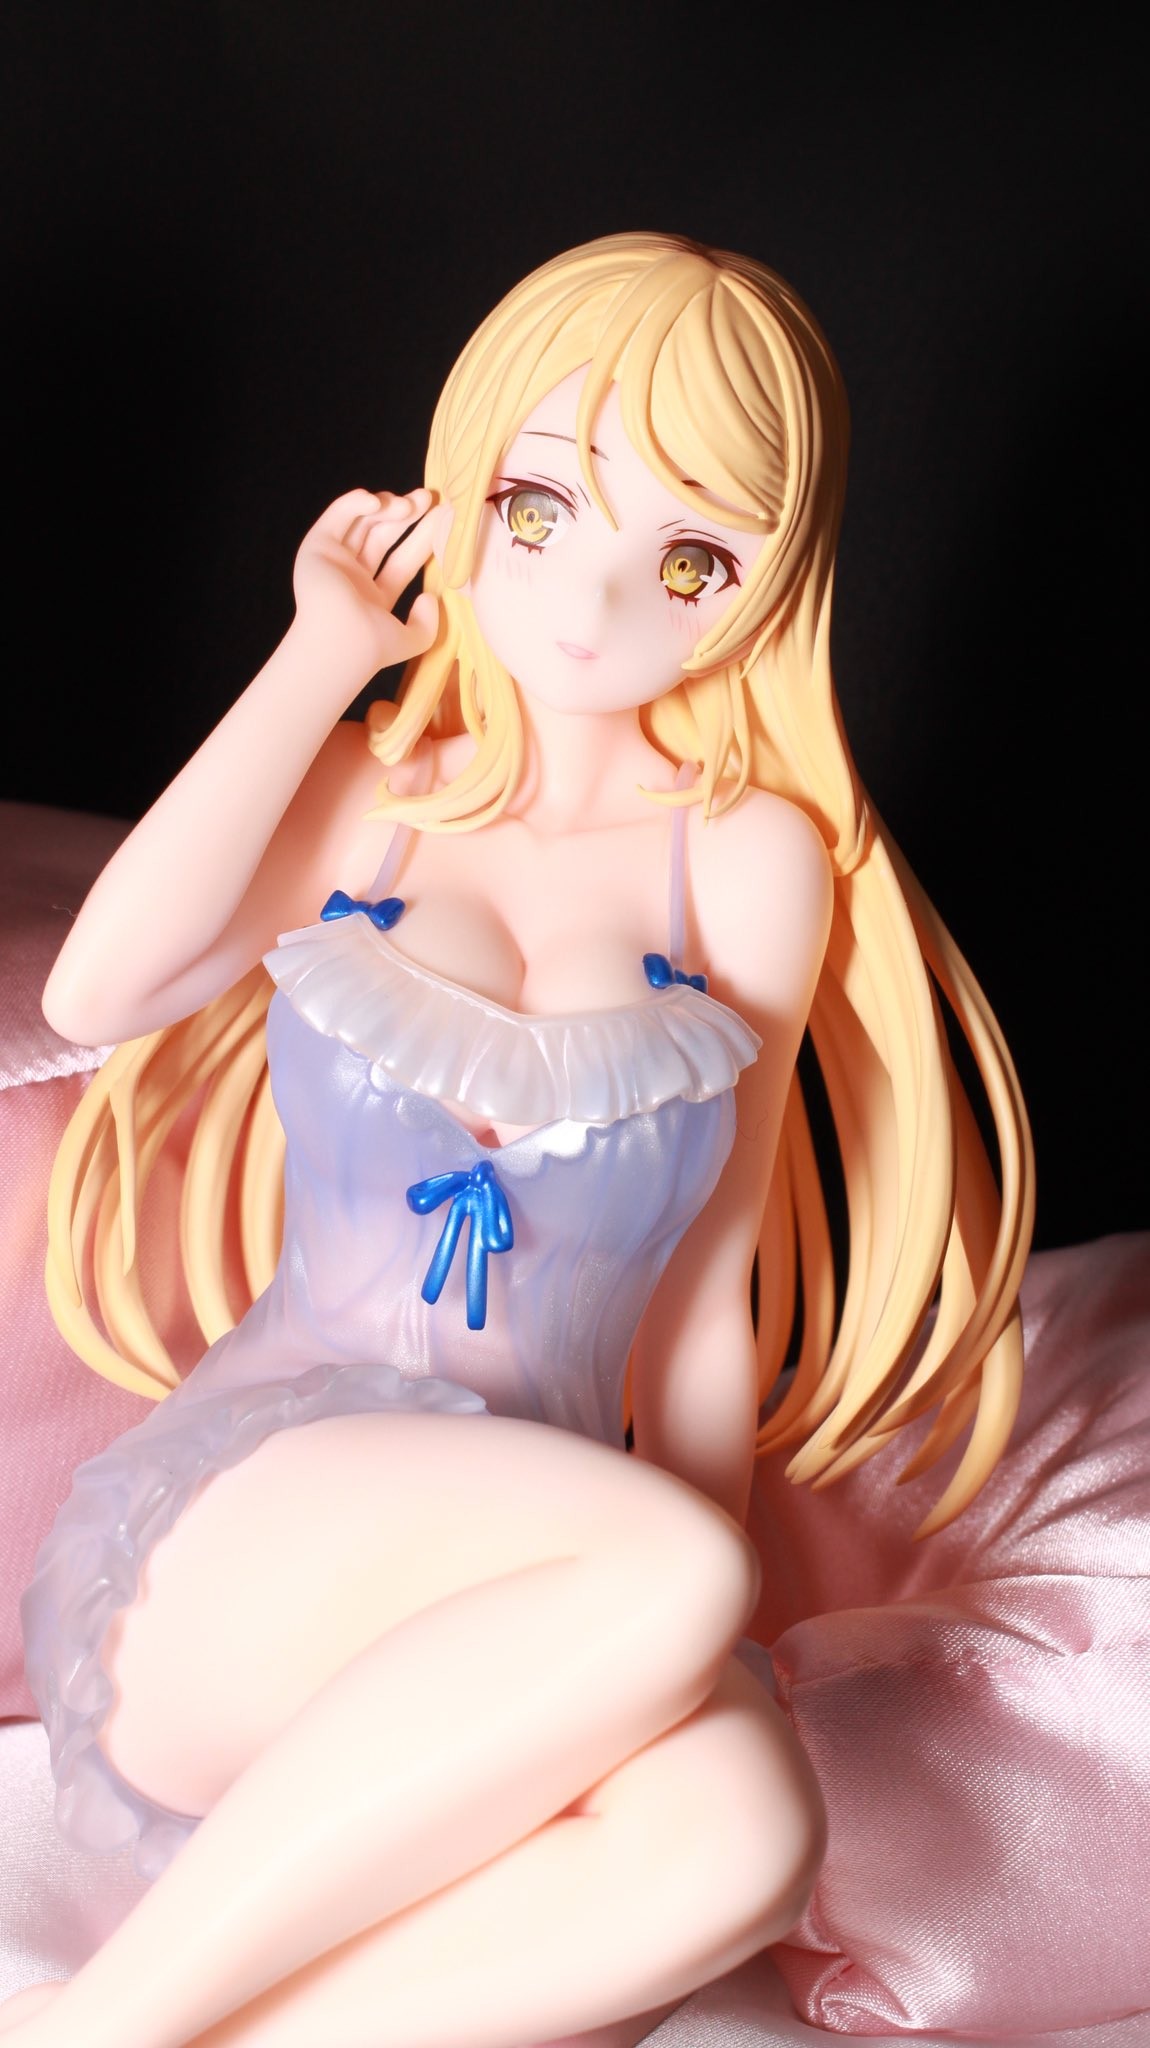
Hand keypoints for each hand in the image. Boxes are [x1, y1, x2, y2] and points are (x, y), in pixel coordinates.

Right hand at [291, 487, 440, 674]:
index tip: (442, 517)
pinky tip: (377, 502)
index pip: (402, 561)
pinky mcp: (317, 547)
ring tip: (409, 503)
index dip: (422, 538)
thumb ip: (427, 624)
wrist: (340, 643)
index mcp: (374, 597)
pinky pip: (337, 517)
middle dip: (406, 514)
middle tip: (428, 497)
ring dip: (387, 506)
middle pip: (383, 536)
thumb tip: (429, 597)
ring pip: (362, 523)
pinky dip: (355, 502)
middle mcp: (353, 577)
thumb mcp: (413, 640)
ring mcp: (335, 561)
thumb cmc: (372, 647)